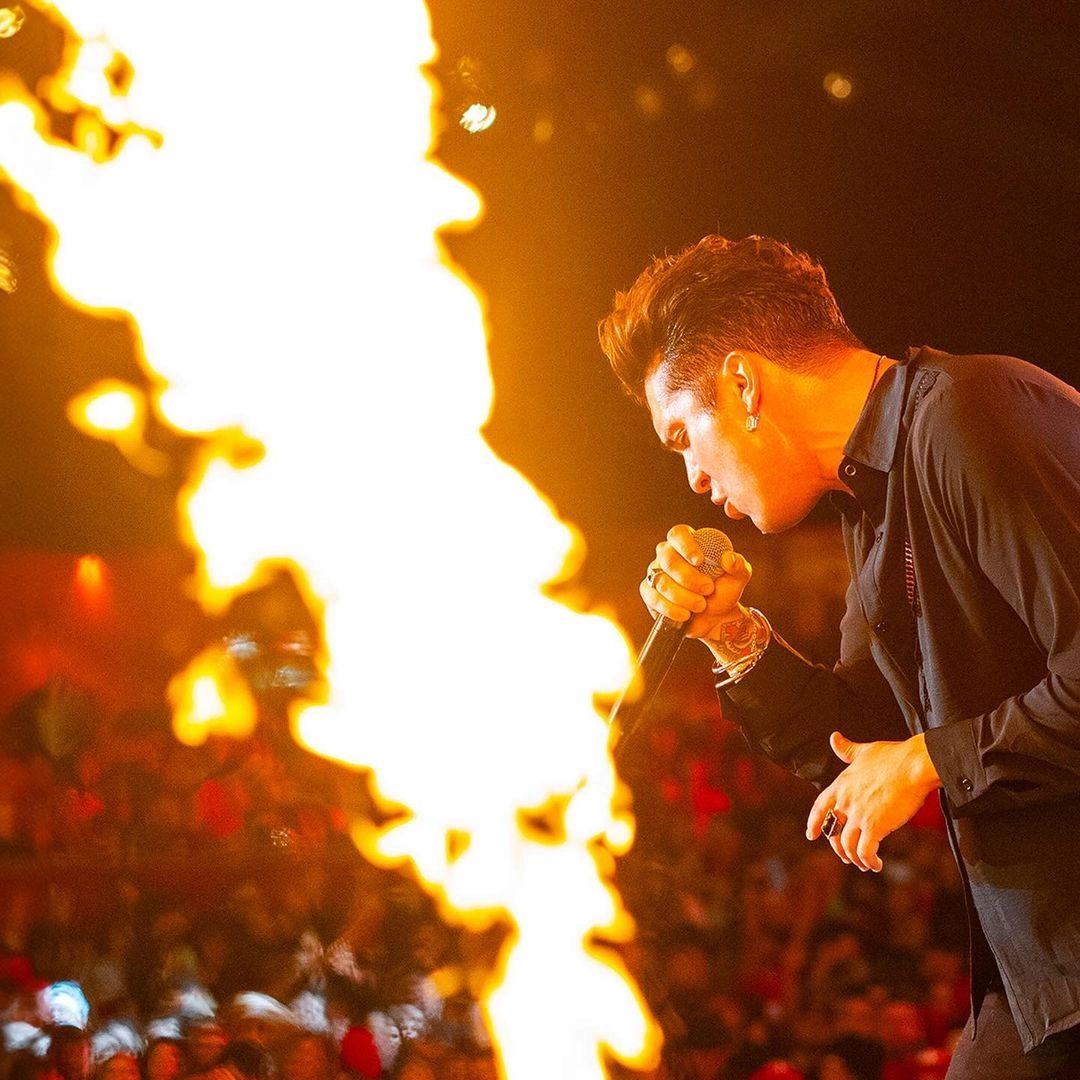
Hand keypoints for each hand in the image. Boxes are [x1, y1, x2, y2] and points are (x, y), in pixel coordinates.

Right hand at [641, 524, 752, 641]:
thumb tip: (729, 558)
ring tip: (700, 605)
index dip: (685, 545)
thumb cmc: (724, 592)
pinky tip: (685, 614)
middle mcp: (667, 555)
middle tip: (707, 589)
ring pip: (661, 581)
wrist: (715, 618)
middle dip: (688, 578)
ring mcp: (656, 574)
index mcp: (688, 544)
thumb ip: (738, 566)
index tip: (699, 560)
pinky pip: (653, 597)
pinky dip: (670, 608)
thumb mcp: (737, 579)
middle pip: (668, 559)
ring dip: (683, 596)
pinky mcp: (649, 593)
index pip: (678, 534)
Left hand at [806, 732, 941, 871]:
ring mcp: (858, 814)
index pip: (819, 807)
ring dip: (854, 858)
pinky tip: (875, 864)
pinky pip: (865, 851)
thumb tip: (834, 738)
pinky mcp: (875, 826)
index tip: (811, 835)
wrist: (914, 765)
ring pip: (847, 845)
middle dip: (838, 847)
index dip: (814, 823)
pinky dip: (868, 861)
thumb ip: (847, 749)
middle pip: (833, 832)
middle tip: (846, 855)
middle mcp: (845, 801)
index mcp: (841, 784)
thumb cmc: (893, 756)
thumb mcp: (864, 750)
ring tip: (864, 863)